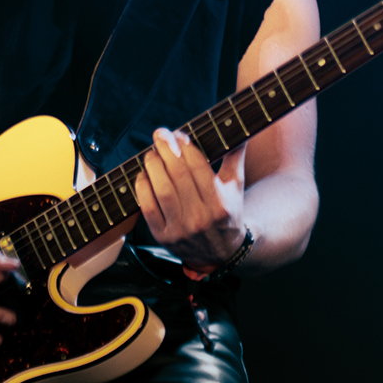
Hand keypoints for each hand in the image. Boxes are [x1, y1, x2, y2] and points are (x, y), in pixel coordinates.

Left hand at [135, 127, 246, 271]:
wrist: (221, 253)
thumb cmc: (228, 212)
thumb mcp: (236, 187)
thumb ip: (235, 157)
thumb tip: (239, 129)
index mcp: (221, 205)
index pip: (199, 168)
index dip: (186, 147)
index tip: (180, 135)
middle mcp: (202, 219)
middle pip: (179, 176)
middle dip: (167, 150)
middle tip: (160, 136)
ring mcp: (181, 230)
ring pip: (163, 190)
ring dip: (153, 167)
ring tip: (151, 154)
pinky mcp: (163, 238)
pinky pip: (148, 208)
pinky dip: (143, 188)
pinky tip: (143, 175)